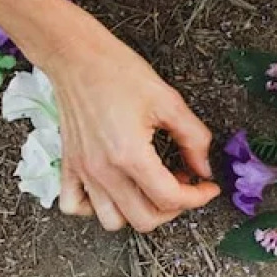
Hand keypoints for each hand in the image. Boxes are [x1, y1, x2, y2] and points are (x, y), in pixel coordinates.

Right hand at [37, 10, 218, 231]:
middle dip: (173, 209)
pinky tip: (113, 191)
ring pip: (112, 221)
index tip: (208, 187)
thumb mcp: (168, 100)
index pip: (169, 198)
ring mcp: (83, 171)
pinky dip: (95, 208)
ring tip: (150, 188)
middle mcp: (103, 171)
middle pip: (145, 219)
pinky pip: (75, 206)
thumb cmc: (118, 71)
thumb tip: (204, 168)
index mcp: (129, 154)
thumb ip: (194, 138)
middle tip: (184, 186)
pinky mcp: (69, 165)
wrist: (76, 56)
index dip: (197, 198)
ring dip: (137, 212)